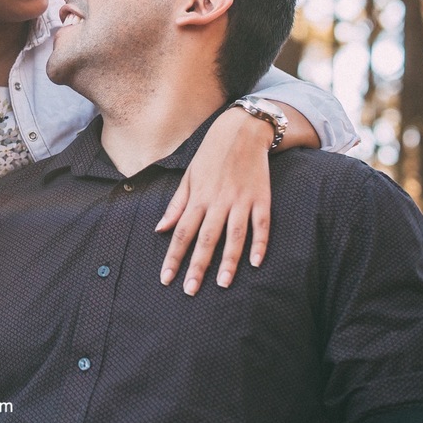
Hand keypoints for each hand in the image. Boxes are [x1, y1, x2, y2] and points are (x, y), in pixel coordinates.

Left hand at [154, 108, 272, 294]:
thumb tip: (160, 229)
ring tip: (223, 284)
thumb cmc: (210, 156)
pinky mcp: (261, 198)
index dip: (174, 257)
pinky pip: (261, 224)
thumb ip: (176, 205)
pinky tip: (256, 262)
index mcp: (198, 197)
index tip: (166, 278)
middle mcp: (218, 201)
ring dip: (229, 261)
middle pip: (206, 239)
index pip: (182, 233)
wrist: (241, 131)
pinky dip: (260, 243)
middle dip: (197, 266)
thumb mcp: (188, 177)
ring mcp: (241, 200)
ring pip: (234, 236)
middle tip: (190, 290)